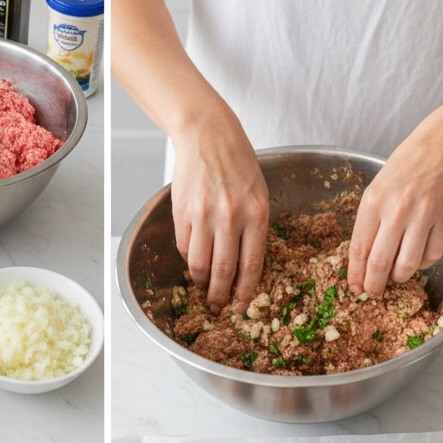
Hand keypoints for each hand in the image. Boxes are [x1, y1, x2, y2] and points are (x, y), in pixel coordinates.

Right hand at [171, 100, 269, 312]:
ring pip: (199, 265)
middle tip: (218, 307)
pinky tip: (194, 260)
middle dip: (220, 296)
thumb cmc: (238, 163)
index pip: (251, 266)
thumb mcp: (259, 194)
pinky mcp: (183, 212)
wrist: (208, 135)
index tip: (241, 307)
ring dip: (201, 283)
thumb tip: (245, 267)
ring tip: (204, 289)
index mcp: (256, 214)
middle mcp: (230, 217)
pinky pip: (185, 247)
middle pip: (223, 271)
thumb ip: (254, 228)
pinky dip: (189, 259)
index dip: (245, 293)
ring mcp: (204, 216)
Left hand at [347, 108, 442, 297]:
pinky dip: (422, 264)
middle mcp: (397, 210)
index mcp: (373, 202)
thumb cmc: (407, 166)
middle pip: (380, 264)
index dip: (355, 276)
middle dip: (374, 286)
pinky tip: (417, 257)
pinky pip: (431, 256)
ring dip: (399, 278)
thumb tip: (363, 260)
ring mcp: (423, 216)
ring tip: (396, 275)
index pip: (358, 250)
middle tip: (374, 292)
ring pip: (407, 266)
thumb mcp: (377, 188)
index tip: (355, 288)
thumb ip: (370, 222)